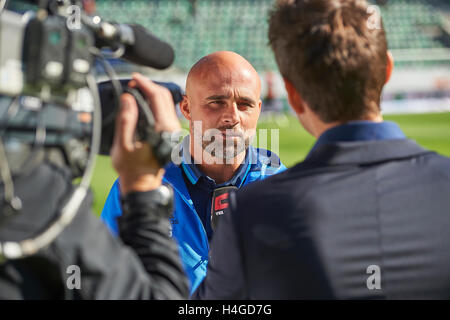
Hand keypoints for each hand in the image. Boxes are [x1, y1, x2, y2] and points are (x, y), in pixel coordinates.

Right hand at [110, 73, 180, 194]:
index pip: (157, 97)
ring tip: (135, 90)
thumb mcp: (123, 144)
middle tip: (132, 83)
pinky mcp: (170, 132)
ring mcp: (172, 130)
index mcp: (162, 129)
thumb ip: (126, 119)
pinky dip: (154, 102)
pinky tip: (143, 102)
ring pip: (166, 102)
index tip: (134, 77)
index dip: (145, 84)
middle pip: (164, 96)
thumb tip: (128, 98)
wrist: (143, 184)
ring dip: (152, 93)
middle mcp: (171, 128)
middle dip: (148, 85)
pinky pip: (165, 110)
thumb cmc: (131, 168)